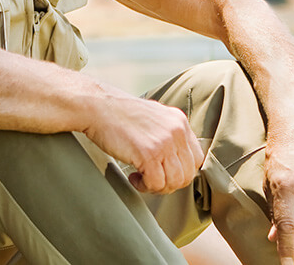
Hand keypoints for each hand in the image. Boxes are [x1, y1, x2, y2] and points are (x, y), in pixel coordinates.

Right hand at [81, 94, 203, 193]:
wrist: (97, 106)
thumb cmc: (119, 114)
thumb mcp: (153, 117)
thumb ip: (168, 133)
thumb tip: (174, 159)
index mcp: (179, 121)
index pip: (196, 158)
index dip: (182, 171)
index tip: (165, 172)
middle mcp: (176, 131)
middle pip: (188, 173)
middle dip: (169, 183)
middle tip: (151, 180)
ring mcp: (164, 143)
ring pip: (174, 182)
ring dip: (157, 187)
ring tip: (141, 179)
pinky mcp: (149, 154)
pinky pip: (156, 183)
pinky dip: (144, 186)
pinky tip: (133, 177)